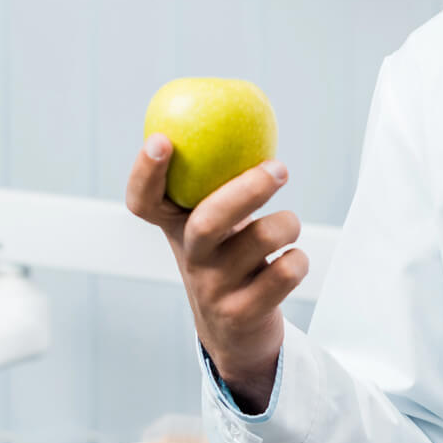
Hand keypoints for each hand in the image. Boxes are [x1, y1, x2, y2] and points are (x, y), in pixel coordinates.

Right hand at [126, 133, 305, 412]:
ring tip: (290, 223)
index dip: (145, 173)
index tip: (160, 140)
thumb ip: (219, 180)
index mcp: (177, 228)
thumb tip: (248, 112)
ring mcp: (213, 289)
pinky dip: (298, 261)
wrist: (235, 331)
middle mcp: (190, 258)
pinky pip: (282, 275)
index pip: (144, 202)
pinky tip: (294, 260)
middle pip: (208, 222)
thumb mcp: (215, 221)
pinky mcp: (242, 314)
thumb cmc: (229, 256)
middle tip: (279, 168)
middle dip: (247, 190)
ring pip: (256, 243)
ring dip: (286, 224)